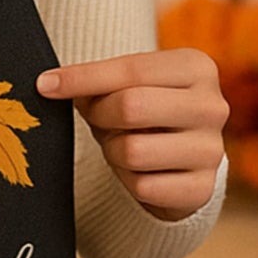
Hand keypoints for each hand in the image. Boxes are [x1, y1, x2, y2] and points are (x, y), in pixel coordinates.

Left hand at [36, 48, 228, 220]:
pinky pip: (142, 186)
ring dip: (113, 150)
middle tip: (96, 118)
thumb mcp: (127, 85)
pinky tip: (137, 170)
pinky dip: (127, 180)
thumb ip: (97, 80)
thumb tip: (49, 84)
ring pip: (132, 151)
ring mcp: (212, 150)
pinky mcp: (202, 189)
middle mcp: (212, 106)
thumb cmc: (145, 110)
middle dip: (100, 115)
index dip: (82, 77)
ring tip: (122, 143)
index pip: (130, 69)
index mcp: (196, 67)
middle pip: (131, 107)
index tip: (45, 84)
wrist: (179, 159)